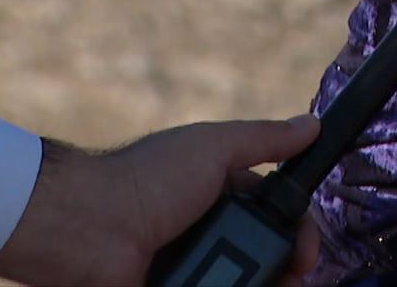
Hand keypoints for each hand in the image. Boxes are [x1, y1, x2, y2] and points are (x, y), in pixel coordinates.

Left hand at [0, 114, 321, 286]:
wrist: (85, 230)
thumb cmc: (146, 179)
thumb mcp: (213, 148)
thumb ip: (263, 139)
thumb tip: (311, 125)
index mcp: (218, 190)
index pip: (273, 214)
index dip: (297, 233)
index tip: (308, 255)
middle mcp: (204, 227)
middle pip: (261, 254)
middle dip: (284, 268)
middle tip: (294, 280)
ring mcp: (187, 263)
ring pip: (238, 278)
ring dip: (259, 284)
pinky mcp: (172, 286)